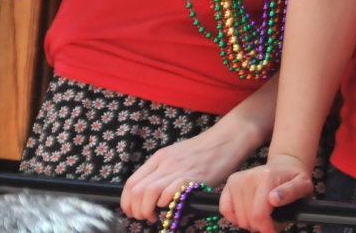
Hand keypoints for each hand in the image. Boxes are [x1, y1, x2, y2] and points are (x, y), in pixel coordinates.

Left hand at [120, 122, 258, 221]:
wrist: (228, 138)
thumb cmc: (206, 150)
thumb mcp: (178, 155)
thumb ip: (164, 170)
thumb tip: (152, 193)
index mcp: (159, 157)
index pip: (130, 183)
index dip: (126, 202)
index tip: (132, 212)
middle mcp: (165, 163)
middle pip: (136, 191)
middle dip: (136, 210)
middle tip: (145, 217)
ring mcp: (178, 169)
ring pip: (148, 193)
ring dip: (146, 210)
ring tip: (154, 216)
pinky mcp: (193, 177)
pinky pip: (169, 192)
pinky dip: (165, 203)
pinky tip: (170, 207)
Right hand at [219, 155, 311, 232]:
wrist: (285, 165)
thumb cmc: (295, 178)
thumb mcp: (303, 185)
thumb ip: (291, 192)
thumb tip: (273, 200)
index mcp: (266, 177)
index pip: (259, 214)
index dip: (266, 229)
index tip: (274, 231)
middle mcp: (248, 177)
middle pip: (248, 218)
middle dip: (260, 226)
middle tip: (271, 222)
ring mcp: (237, 179)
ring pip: (237, 217)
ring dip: (249, 222)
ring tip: (262, 216)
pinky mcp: (230, 182)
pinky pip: (225, 209)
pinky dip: (235, 217)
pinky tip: (247, 214)